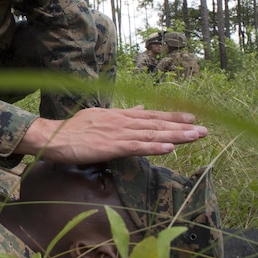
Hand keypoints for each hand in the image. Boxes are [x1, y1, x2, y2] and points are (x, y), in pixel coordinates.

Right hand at [18, 106, 206, 163]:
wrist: (52, 136)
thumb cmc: (71, 130)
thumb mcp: (97, 116)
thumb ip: (120, 114)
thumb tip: (138, 108)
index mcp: (117, 115)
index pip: (150, 115)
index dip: (171, 117)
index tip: (191, 118)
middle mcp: (121, 121)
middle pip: (156, 123)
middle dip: (181, 126)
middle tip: (205, 130)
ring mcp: (117, 133)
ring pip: (151, 134)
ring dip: (175, 136)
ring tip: (196, 137)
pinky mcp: (111, 146)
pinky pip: (137, 147)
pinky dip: (154, 147)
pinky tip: (170, 149)